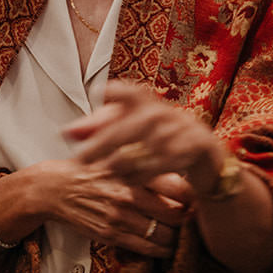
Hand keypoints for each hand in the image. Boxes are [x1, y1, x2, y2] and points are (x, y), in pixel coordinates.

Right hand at [0, 159, 189, 258]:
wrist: (53, 188)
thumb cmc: (86, 171)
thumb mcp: (114, 156)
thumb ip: (143, 159)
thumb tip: (176, 166)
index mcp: (132, 170)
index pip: (178, 187)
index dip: (191, 197)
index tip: (194, 200)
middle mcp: (128, 194)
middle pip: (175, 214)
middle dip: (186, 219)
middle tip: (190, 219)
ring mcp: (119, 217)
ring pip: (164, 235)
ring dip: (175, 237)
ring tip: (177, 234)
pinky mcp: (110, 234)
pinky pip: (147, 248)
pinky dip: (160, 250)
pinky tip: (163, 246)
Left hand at [61, 80, 228, 198]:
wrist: (207, 158)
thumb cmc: (159, 141)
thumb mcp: (130, 133)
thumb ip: (99, 129)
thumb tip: (65, 133)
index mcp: (147, 103)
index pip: (131, 91)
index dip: (117, 91)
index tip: (99, 92)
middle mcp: (165, 111)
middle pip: (132, 124)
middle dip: (104, 142)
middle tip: (81, 158)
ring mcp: (185, 127)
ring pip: (150, 145)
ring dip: (125, 162)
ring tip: (106, 173)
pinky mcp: (200, 145)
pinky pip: (170, 160)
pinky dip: (148, 172)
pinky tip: (130, 181)